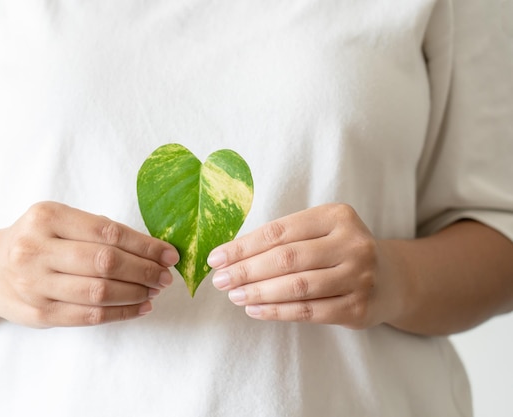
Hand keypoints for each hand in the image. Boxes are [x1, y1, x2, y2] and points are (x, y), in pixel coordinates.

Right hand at [0, 202, 178, 327]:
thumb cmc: (35, 240)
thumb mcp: (58, 221)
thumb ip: (97, 230)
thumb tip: (152, 249)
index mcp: (46, 217)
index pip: (107, 232)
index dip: (145, 245)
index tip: (169, 253)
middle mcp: (35, 249)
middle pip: (105, 262)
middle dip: (144, 270)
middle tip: (165, 275)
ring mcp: (33, 284)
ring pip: (99, 292)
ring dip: (136, 293)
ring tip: (154, 290)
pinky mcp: (38, 314)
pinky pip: (89, 316)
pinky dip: (122, 313)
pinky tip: (140, 307)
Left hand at [208, 203, 404, 328]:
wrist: (393, 279)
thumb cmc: (341, 251)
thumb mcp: (322, 232)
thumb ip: (285, 238)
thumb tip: (231, 255)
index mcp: (337, 216)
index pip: (279, 231)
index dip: (243, 246)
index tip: (217, 258)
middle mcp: (352, 243)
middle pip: (286, 258)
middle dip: (246, 270)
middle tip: (220, 281)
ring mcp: (359, 277)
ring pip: (297, 286)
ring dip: (258, 292)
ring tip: (234, 296)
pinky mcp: (359, 308)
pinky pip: (309, 311)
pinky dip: (277, 312)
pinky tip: (255, 310)